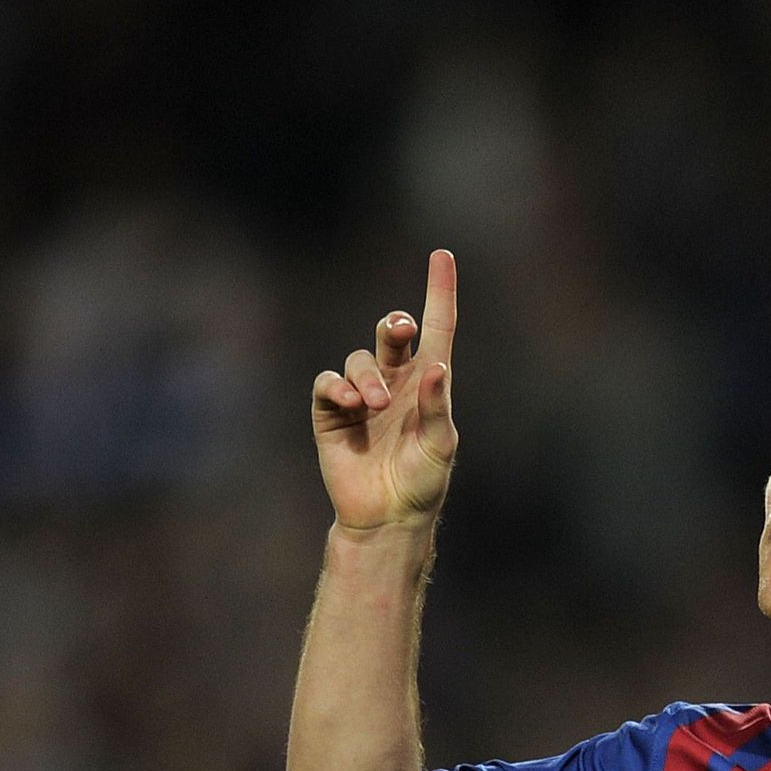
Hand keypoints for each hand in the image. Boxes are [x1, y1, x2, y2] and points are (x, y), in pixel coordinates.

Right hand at [312, 250, 459, 531]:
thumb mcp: (440, 446)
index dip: (439, 291)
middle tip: (401, 330)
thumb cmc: (422, 481)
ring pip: (359, 358)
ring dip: (367, 375)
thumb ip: (437, 408)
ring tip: (374, 404)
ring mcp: (361, 394)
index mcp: (429, 382)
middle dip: (394, 324)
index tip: (442, 255)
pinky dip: (338, 386)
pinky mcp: (331, 411)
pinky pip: (329, 382)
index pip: (437, 328)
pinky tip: (351, 404)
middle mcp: (395, 380)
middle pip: (391, 333)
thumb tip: (437, 369)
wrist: (386, 516)